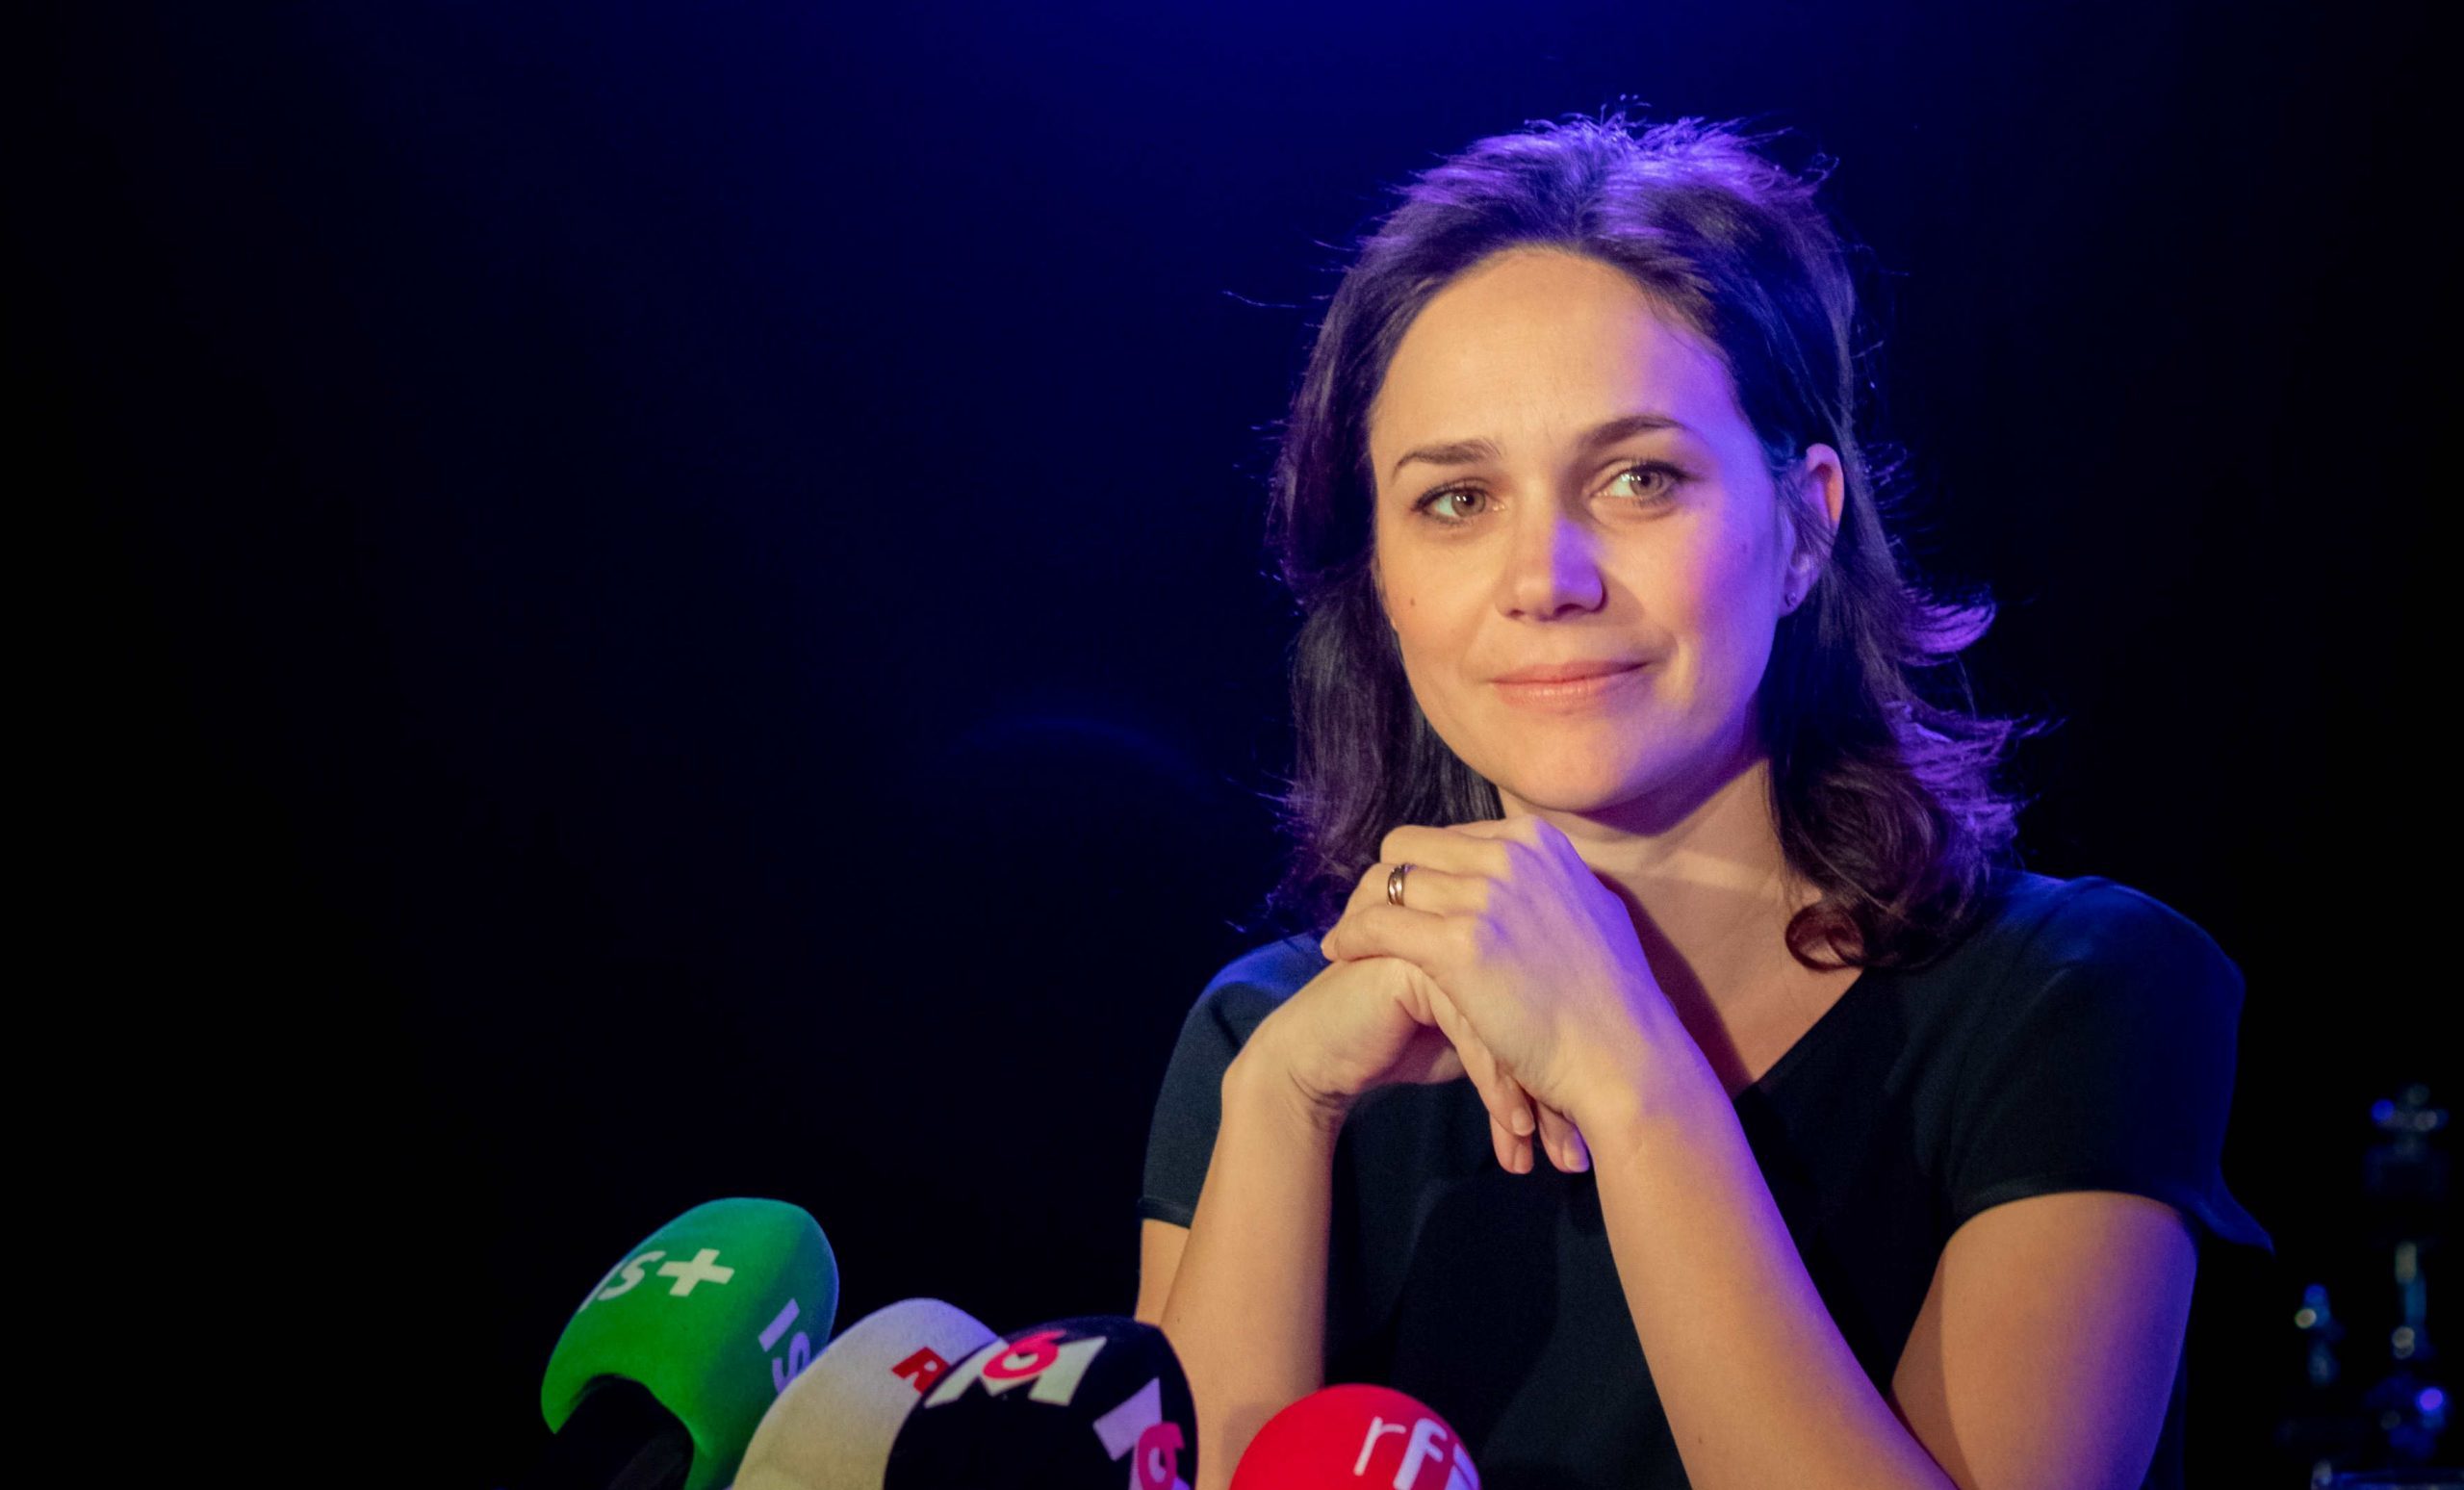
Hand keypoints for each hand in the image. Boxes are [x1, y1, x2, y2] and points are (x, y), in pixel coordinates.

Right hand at [1240, 949, 1564, 1174]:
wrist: (1322, 1055)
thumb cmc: (1400, 1044)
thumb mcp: (1477, 1034)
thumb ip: (1522, 1026)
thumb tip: (1591, 1068)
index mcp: (1496, 928)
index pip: (1554, 995)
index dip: (1576, 1063)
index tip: (1586, 1129)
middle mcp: (1473, 922)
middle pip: (1538, 1004)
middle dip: (1560, 1086)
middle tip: (1574, 1149)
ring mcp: (1440, 936)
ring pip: (1510, 1017)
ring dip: (1533, 1095)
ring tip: (1548, 1152)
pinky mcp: (1410, 963)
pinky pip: (1472, 1026)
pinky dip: (1497, 1085)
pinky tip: (1513, 1129)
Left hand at [1319, 816, 1662, 1138]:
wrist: (1624, 1055)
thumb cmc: (1611, 1000)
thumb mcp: (1589, 909)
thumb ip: (1549, 881)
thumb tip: (1523, 867)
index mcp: (1536, 840)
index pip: (1447, 836)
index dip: (1420, 872)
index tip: (1406, 905)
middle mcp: (1510, 854)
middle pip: (1407, 847)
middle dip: (1383, 883)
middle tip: (1368, 920)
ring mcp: (1486, 894)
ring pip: (1386, 881)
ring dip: (1360, 910)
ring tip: (1348, 941)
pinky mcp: (1461, 943)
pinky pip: (1376, 923)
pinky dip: (1351, 935)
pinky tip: (1342, 954)